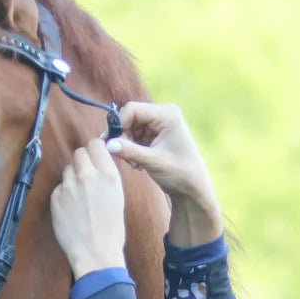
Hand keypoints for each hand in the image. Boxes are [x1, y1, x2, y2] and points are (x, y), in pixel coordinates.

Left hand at [50, 138, 125, 279]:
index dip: (94, 149)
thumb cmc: (111, 230)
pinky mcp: (55, 197)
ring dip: (72, 178)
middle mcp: (87, 176)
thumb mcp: (118, 197)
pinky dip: (64, 195)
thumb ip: (106, 176)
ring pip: (67, 170)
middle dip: (82, 162)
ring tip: (79, 198)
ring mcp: (69, 186)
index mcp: (108, 175)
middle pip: (79, 153)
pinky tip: (72, 210)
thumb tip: (97, 163)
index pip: (95, 144)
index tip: (94, 157)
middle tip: (86, 178)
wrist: (95, 253)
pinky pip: (59, 187)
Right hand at [106, 103, 221, 245]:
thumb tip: (107, 144)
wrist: (192, 189)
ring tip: (136, 164)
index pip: (133, 109)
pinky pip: (135, 137)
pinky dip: (132, 150)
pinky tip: (140, 164)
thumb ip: (130, 151)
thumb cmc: (179, 175)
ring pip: (130, 128)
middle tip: (123, 156)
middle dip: (124, 137)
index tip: (111, 142)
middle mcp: (163, 115)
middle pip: (130, 118)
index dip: (119, 124)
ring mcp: (159, 125)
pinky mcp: (155, 135)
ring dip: (128, 146)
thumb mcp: (153, 162)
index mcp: (167, 114)